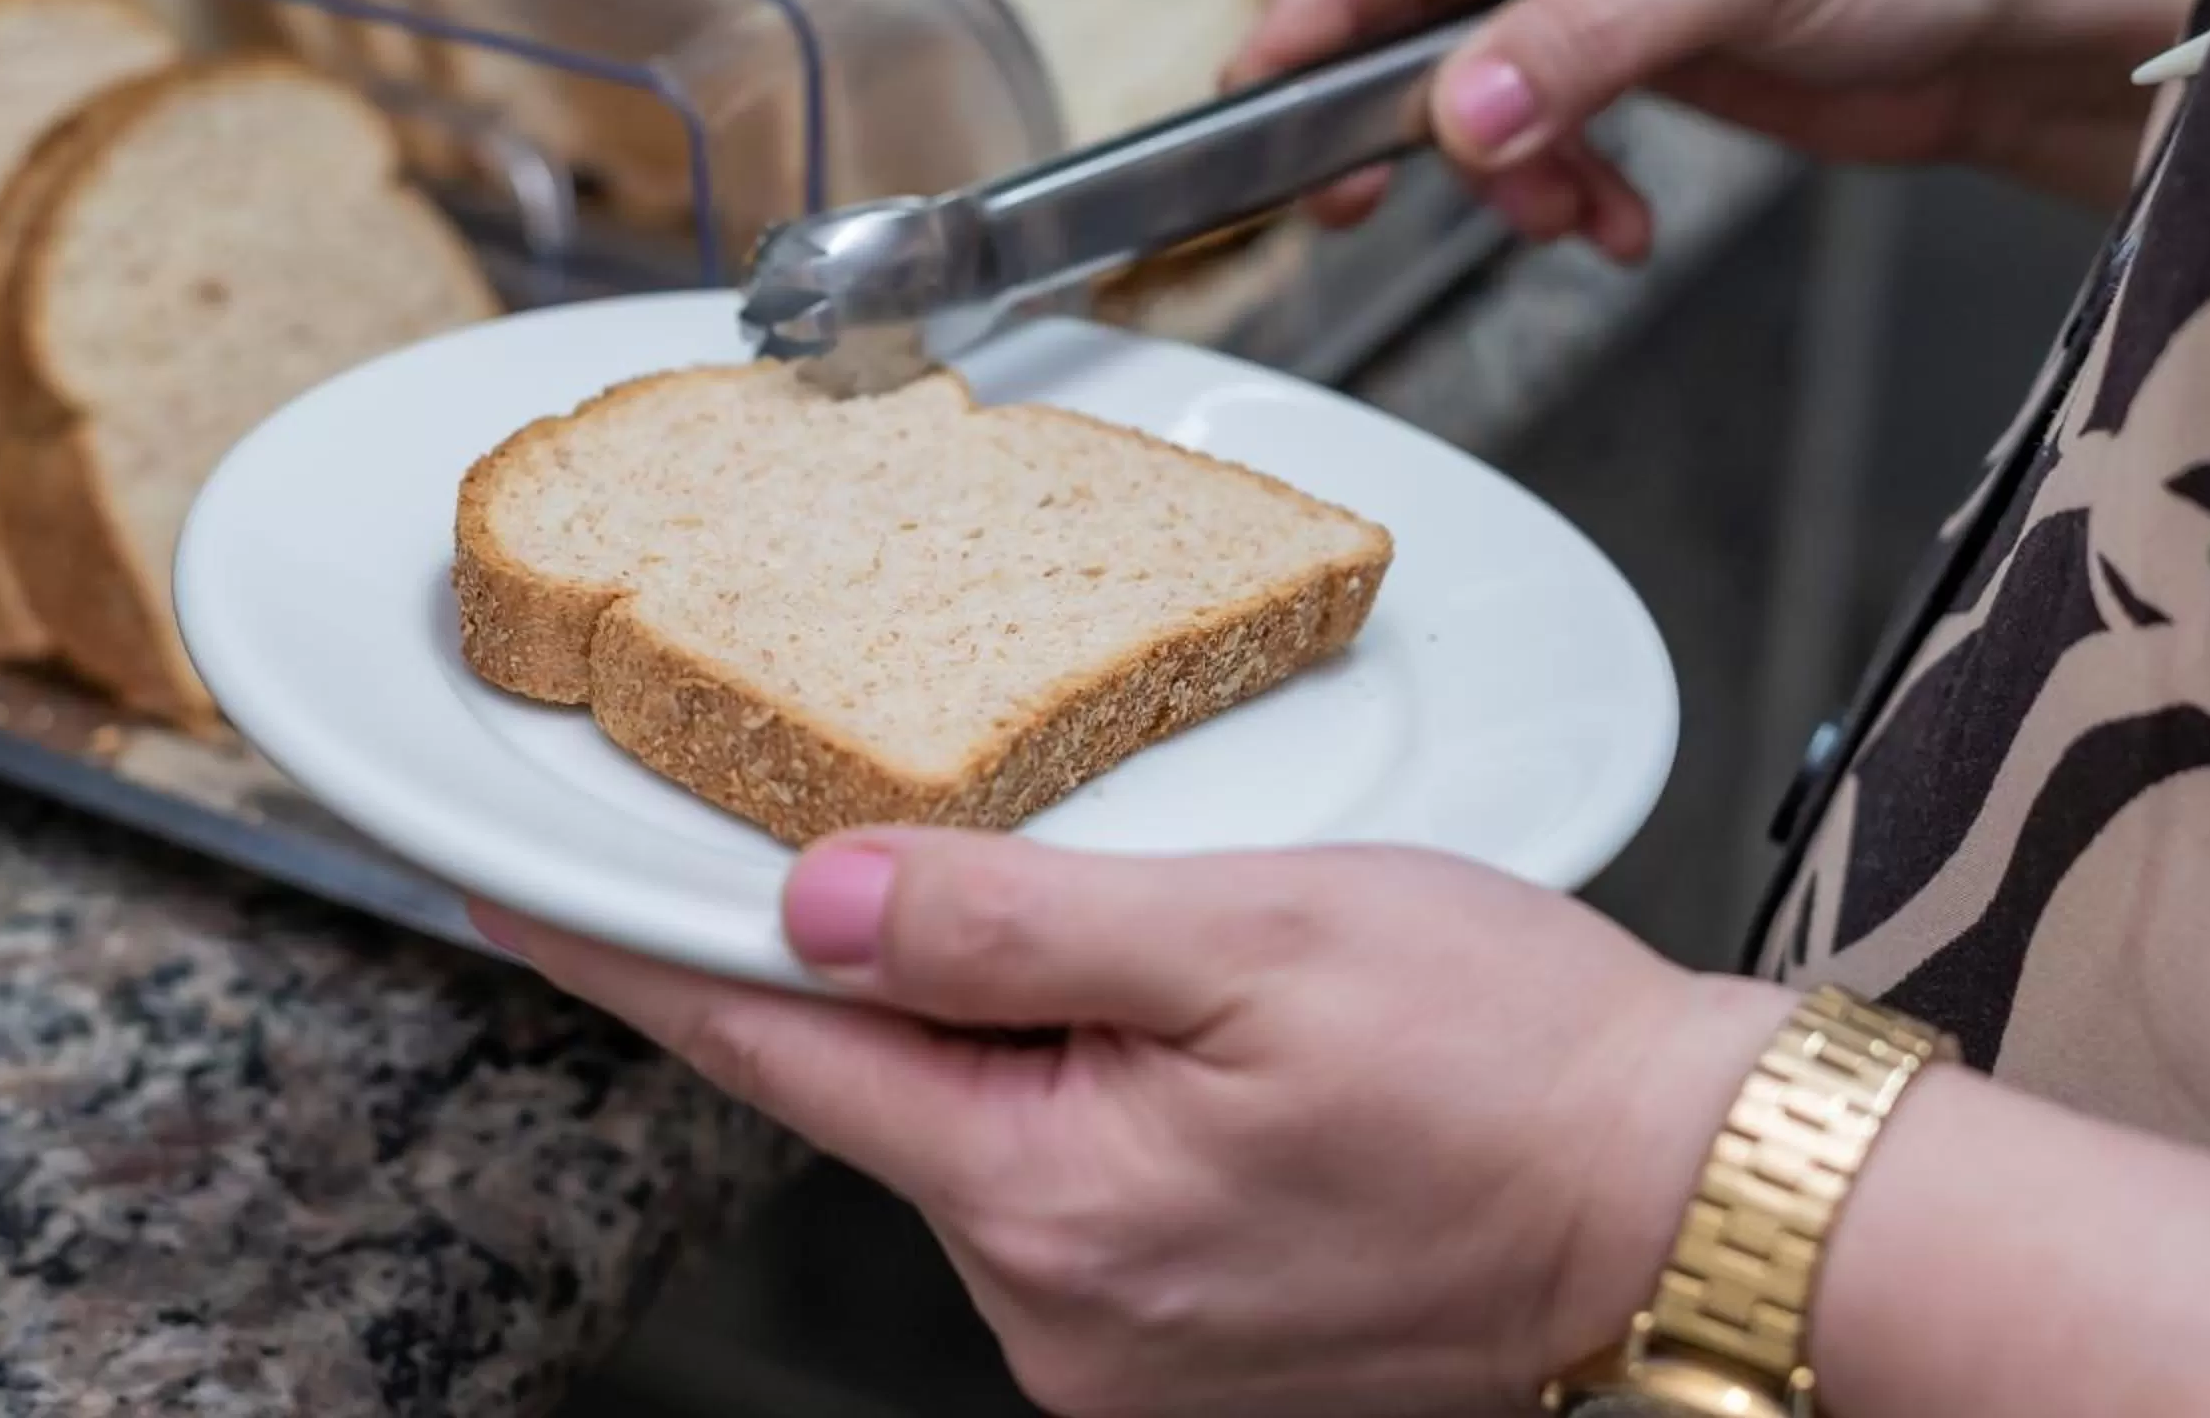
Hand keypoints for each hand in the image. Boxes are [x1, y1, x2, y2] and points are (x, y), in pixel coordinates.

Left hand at [482, 834, 1793, 1416]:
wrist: (1695, 1202)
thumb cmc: (1514, 1059)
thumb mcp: (1254, 932)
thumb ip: (1012, 920)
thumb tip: (818, 898)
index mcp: (1049, 1198)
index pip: (773, 1050)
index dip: (634, 952)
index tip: (514, 890)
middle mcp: (1056, 1308)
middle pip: (883, 1088)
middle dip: (903, 964)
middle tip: (1022, 863)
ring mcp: (1116, 1345)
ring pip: (982, 1131)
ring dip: (1020, 1028)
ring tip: (1190, 960)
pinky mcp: (1179, 1344)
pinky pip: (1067, 1185)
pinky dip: (1083, 1093)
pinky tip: (1209, 1047)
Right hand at [1240, 0, 2209, 253]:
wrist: (2027, 20)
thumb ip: (1585, 43)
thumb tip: (1455, 112)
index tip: (1260, 81)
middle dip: (1404, 103)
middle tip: (1351, 191)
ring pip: (1466, 69)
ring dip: (1501, 164)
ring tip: (1558, 216)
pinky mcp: (1613, 29)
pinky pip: (1530, 115)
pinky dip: (1553, 180)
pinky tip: (1608, 217)